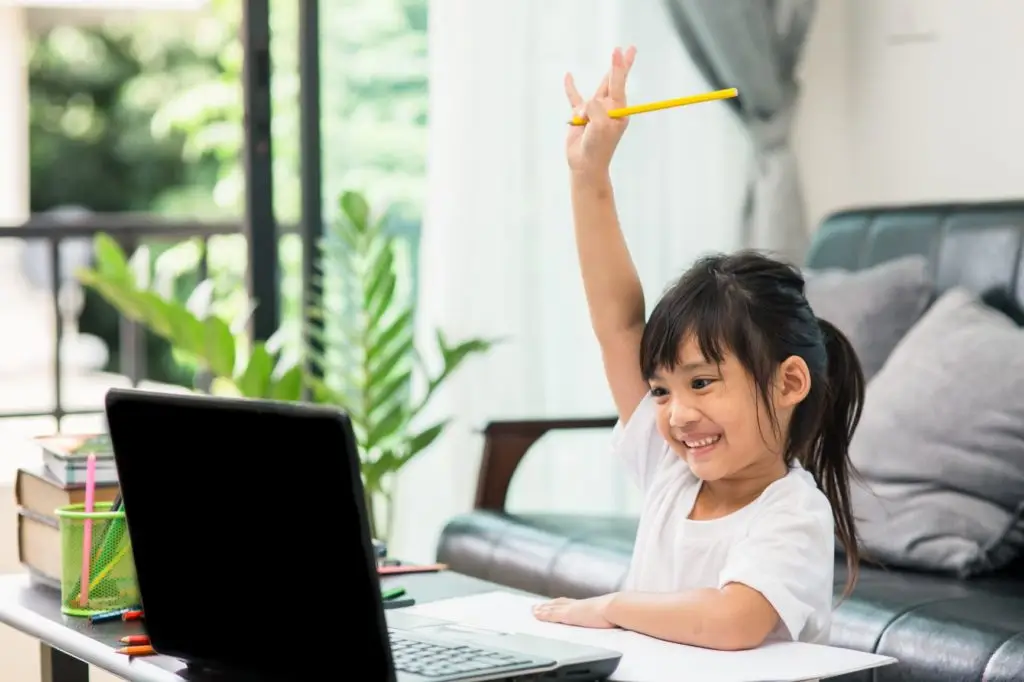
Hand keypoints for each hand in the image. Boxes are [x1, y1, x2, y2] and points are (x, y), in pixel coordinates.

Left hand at [532, 595, 616, 628]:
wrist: (618, 608)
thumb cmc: (620, 611)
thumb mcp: (614, 612)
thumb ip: (612, 612)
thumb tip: (621, 615)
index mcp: (589, 605)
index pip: (572, 603)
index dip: (562, 603)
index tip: (554, 602)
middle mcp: (579, 604)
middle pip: (560, 603)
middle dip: (549, 604)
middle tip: (538, 606)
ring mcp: (573, 609)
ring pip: (553, 608)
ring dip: (543, 608)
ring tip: (533, 610)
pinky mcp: (569, 615)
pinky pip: (552, 614)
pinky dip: (544, 614)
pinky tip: (536, 614)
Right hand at [564, 46, 636, 178]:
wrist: (586, 165)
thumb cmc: (598, 147)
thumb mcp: (601, 125)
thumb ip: (595, 107)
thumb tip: (585, 104)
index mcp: (618, 110)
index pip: (619, 83)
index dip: (619, 66)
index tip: (620, 51)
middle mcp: (608, 108)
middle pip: (613, 81)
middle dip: (620, 65)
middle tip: (629, 48)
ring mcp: (594, 111)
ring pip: (591, 96)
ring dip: (585, 108)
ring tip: (585, 126)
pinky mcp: (581, 116)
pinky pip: (575, 99)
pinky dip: (571, 88)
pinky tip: (569, 76)